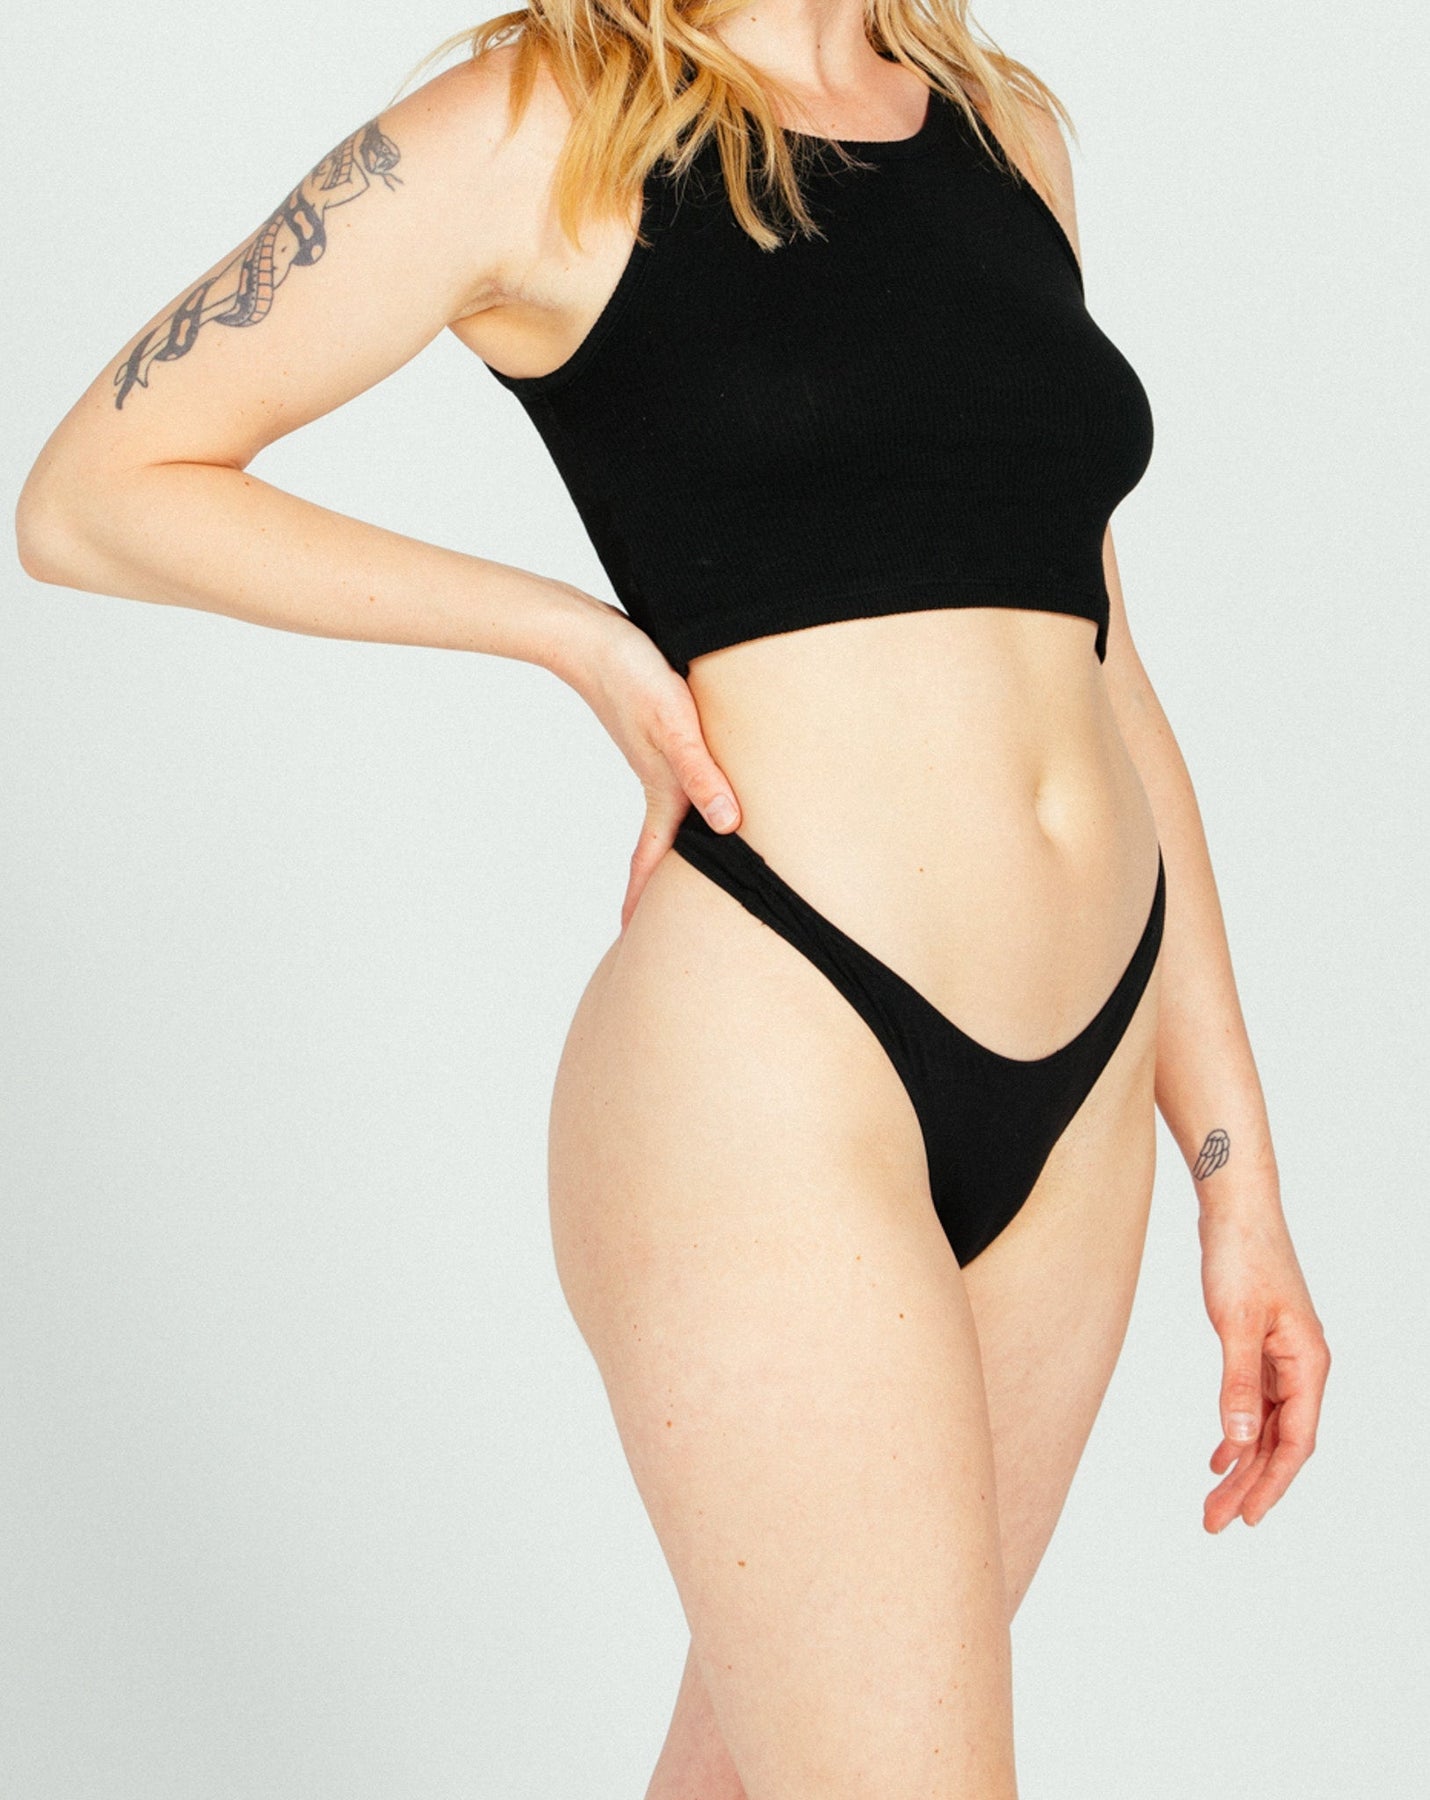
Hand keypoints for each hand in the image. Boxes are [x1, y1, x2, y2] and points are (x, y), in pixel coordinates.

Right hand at [564, 596, 741, 930]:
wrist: (586, 634)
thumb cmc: (631, 675)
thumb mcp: (673, 726)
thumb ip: (701, 773)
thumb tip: (726, 825)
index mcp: (664, 789)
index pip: (654, 859)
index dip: (646, 901)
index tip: (633, 940)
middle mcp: (661, 778)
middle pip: (665, 844)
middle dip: (662, 884)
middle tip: (661, 920)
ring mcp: (657, 755)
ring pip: (673, 812)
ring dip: (673, 844)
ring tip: (684, 867)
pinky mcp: (658, 729)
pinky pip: (678, 777)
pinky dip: (685, 797)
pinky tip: (696, 788)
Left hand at [1197, 1195, 1330, 1531]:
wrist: (1234, 1209)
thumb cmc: (1241, 1256)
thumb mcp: (1235, 1323)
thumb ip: (1238, 1383)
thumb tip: (1242, 1441)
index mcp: (1308, 1364)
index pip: (1296, 1442)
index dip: (1272, 1484)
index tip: (1246, 1518)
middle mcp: (1302, 1365)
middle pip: (1281, 1442)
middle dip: (1250, 1485)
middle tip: (1215, 1522)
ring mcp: (1283, 1356)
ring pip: (1266, 1426)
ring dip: (1242, 1463)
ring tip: (1213, 1500)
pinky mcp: (1261, 1345)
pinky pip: (1255, 1403)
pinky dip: (1238, 1431)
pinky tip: (1220, 1455)